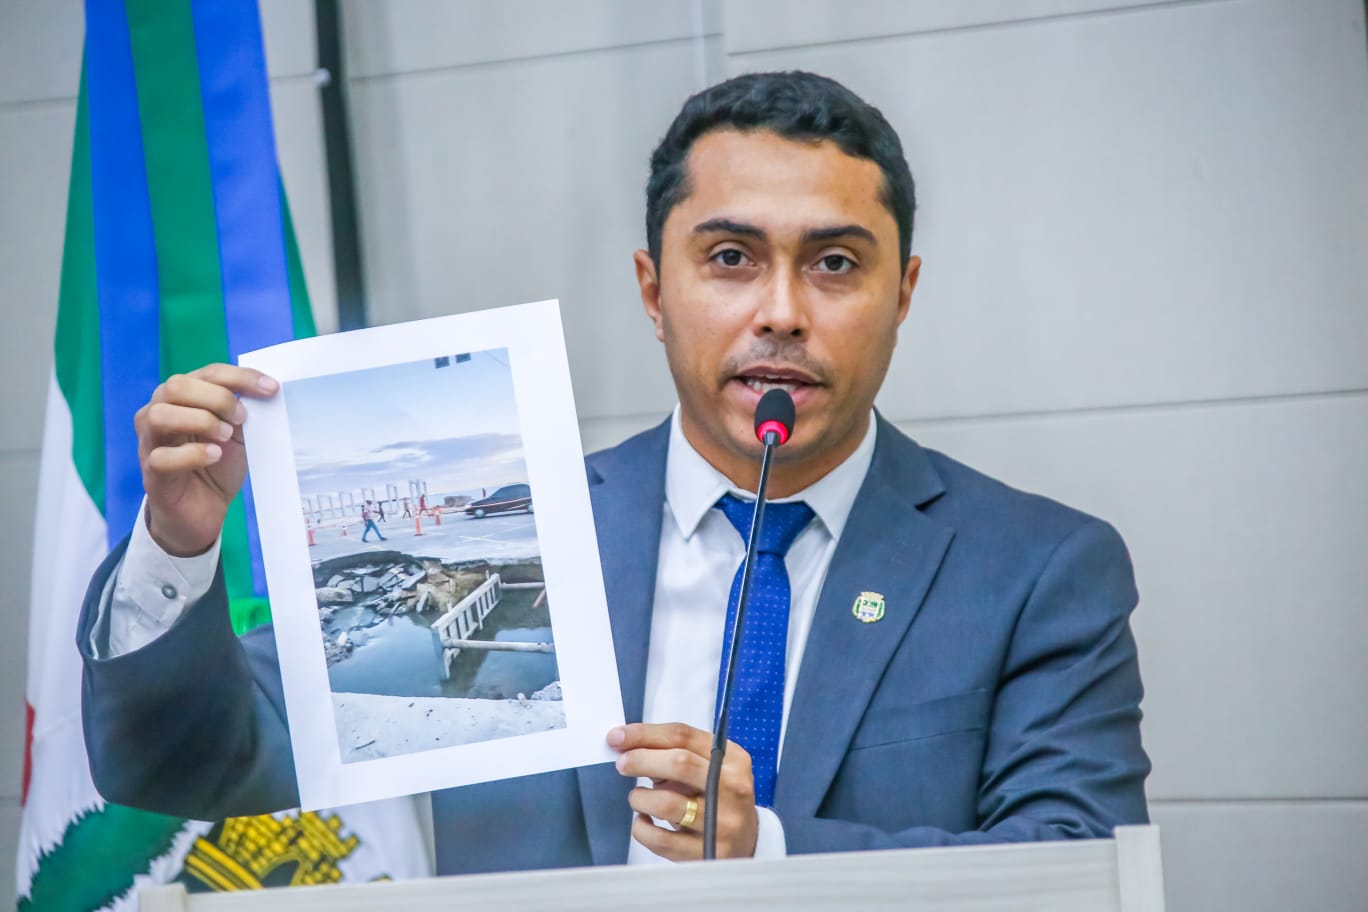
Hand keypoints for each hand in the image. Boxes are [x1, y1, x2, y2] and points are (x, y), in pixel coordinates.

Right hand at [134, 364, 278, 555]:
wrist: (204, 510)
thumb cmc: (218, 464)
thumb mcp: (237, 434)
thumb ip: (244, 411)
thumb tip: (266, 390)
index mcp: (182, 398)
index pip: (208, 373)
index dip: (241, 377)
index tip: (271, 389)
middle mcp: (158, 412)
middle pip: (177, 386)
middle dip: (217, 398)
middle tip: (241, 419)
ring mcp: (150, 442)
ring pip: (160, 415)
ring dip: (200, 421)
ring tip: (224, 437)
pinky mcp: (152, 473)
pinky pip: (161, 457)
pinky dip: (193, 454)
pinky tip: (214, 456)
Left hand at [608, 722, 757, 860]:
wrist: (746, 842)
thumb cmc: (718, 796)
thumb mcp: (709, 767)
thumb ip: (675, 753)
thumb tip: (627, 745)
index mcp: (733, 759)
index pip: (684, 736)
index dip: (645, 734)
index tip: (618, 737)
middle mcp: (732, 788)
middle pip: (679, 763)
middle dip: (641, 760)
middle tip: (622, 764)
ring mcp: (722, 822)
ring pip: (667, 803)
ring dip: (640, 797)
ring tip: (638, 798)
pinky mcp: (707, 853)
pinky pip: (660, 839)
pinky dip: (642, 828)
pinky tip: (644, 821)